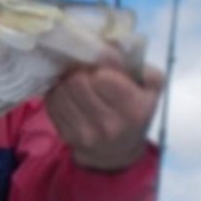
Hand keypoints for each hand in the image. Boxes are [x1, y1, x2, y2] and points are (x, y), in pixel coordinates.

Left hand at [45, 62, 163, 171]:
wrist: (116, 151)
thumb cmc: (135, 111)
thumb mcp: (149, 88)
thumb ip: (139, 66)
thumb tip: (112, 49)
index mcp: (134, 110)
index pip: (102, 78)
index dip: (99, 65)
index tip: (101, 64)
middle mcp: (109, 125)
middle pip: (77, 82)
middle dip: (80, 71)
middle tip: (85, 71)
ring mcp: (85, 133)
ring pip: (61, 90)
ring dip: (66, 80)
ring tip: (76, 81)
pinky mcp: (66, 135)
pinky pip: (51, 102)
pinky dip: (57, 92)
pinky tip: (68, 93)